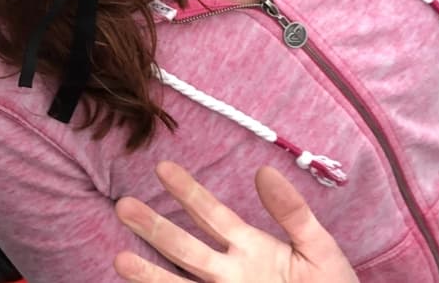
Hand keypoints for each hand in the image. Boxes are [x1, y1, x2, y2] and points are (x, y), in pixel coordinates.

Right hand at [113, 161, 357, 282]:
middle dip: (155, 227)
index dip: (189, 191)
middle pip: (185, 247)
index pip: (212, 214)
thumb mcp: (319, 250)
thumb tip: (264, 172)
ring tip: (119, 260)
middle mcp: (230, 273)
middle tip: (124, 205)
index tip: (163, 168)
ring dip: (150, 274)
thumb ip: (293, 214)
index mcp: (250, 248)